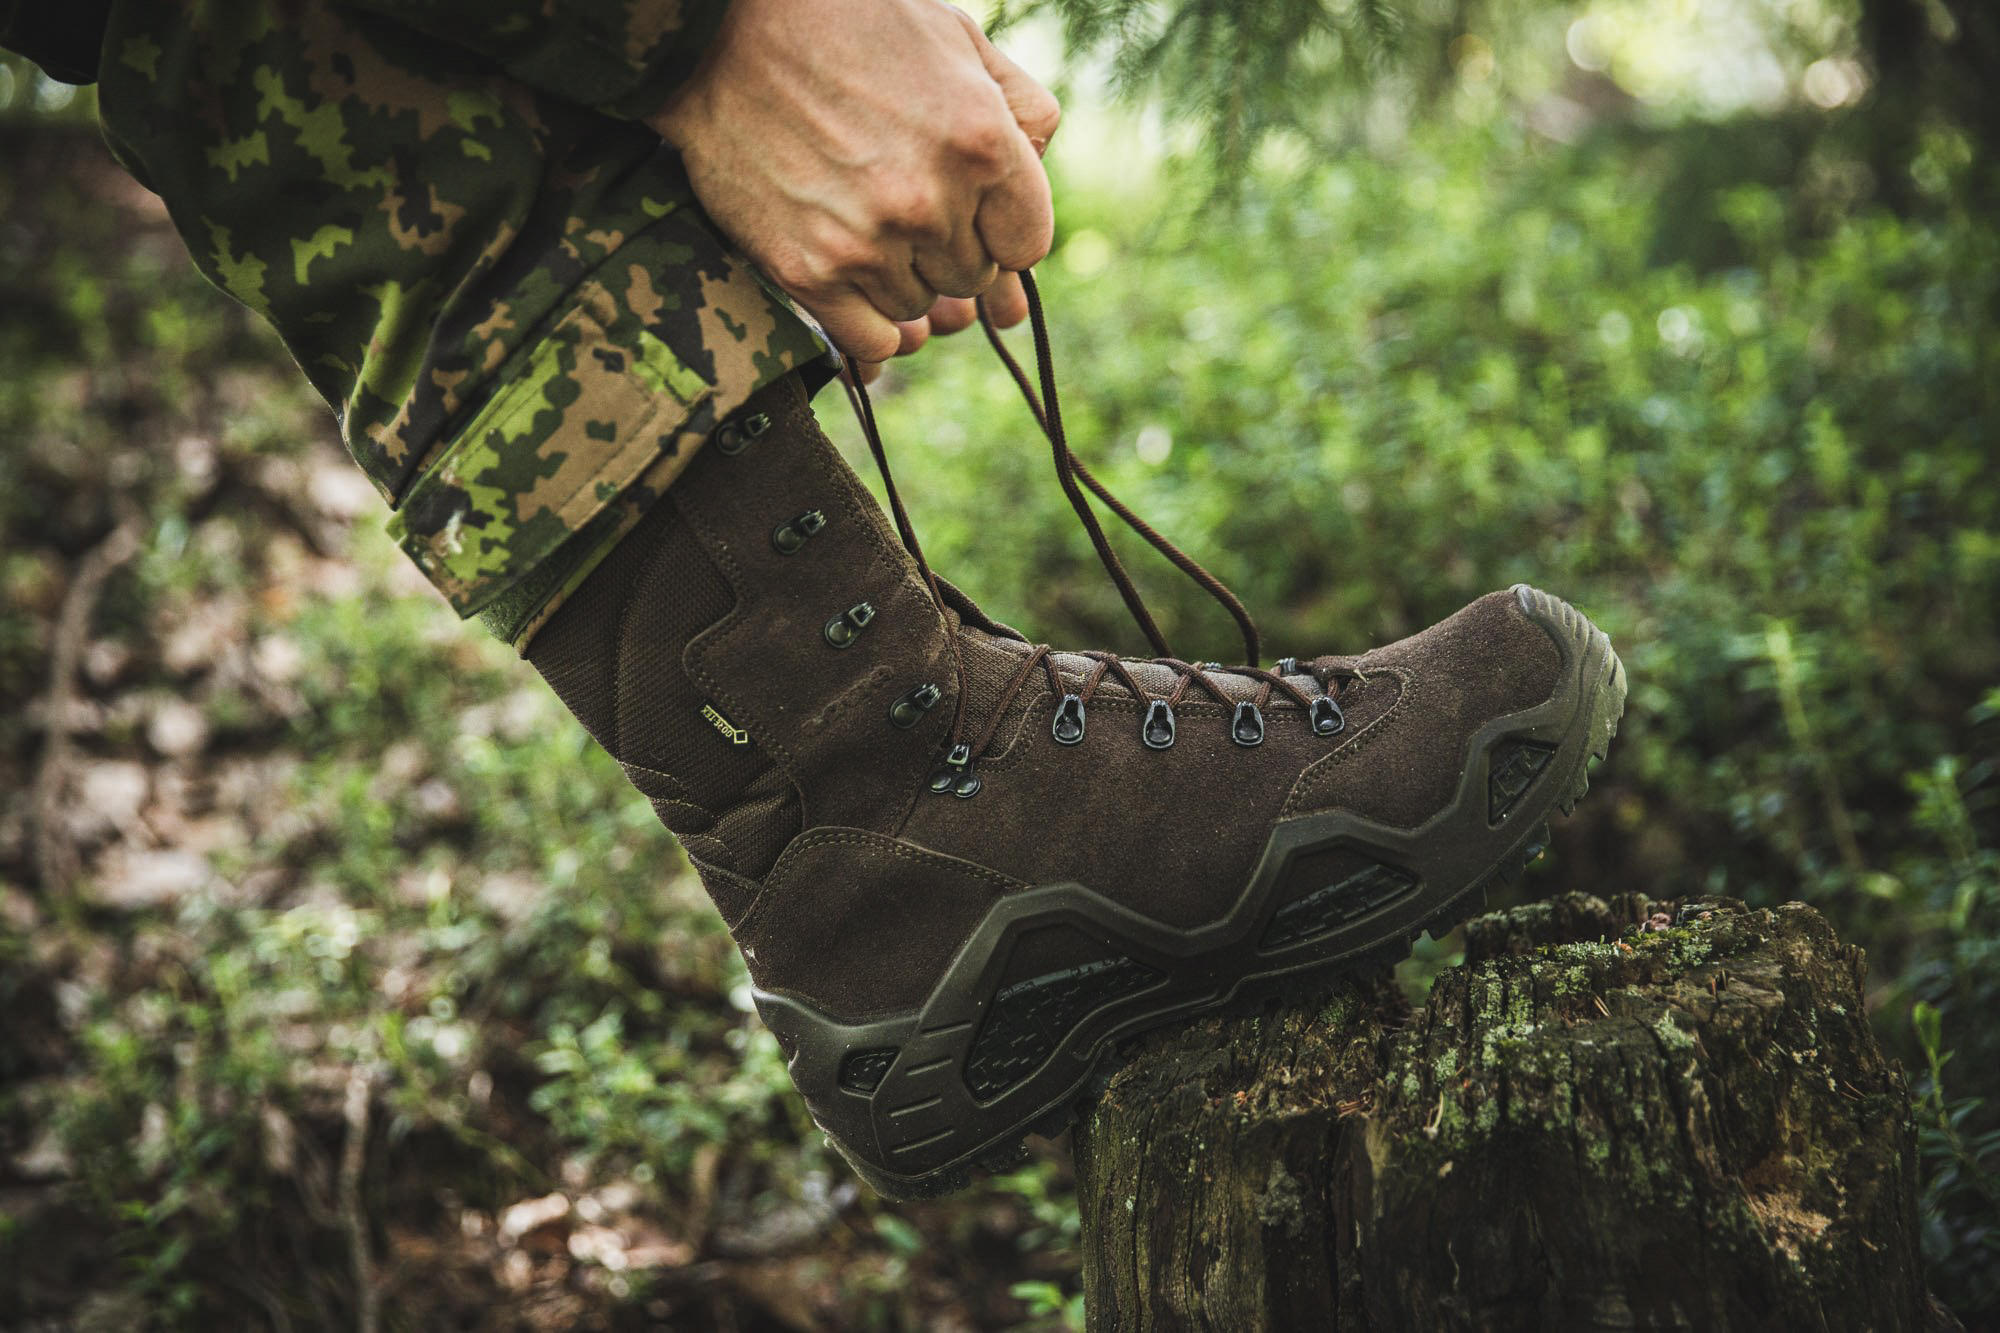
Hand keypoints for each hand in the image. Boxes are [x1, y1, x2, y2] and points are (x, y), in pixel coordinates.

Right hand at [650, 0, 1058, 366]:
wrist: (722, 32)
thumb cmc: (846, 22)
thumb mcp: (954, 37)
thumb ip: (1017, 104)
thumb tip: (1040, 166)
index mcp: (981, 143)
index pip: (1026, 244)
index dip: (1000, 232)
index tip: (973, 216)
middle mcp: (931, 202)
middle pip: (971, 277)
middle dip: (948, 249)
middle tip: (906, 207)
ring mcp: (869, 244)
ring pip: (919, 306)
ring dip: (902, 278)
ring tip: (866, 224)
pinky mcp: (809, 273)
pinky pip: (872, 340)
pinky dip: (872, 327)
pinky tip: (859, 288)